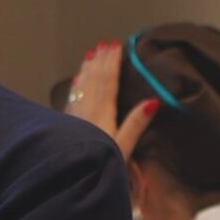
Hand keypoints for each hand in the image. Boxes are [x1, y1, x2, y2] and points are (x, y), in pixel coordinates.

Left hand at [65, 43, 157, 159]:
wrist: (66, 176)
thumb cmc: (100, 164)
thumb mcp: (123, 147)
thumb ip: (136, 124)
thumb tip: (153, 101)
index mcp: (103, 112)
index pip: (108, 81)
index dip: (113, 62)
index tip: (116, 45)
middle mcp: (87, 109)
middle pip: (94, 79)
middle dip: (100, 60)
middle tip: (104, 44)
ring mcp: (74, 115)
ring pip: (82, 84)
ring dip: (87, 68)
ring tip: (91, 54)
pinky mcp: (65, 122)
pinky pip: (73, 96)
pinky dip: (77, 84)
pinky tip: (77, 80)